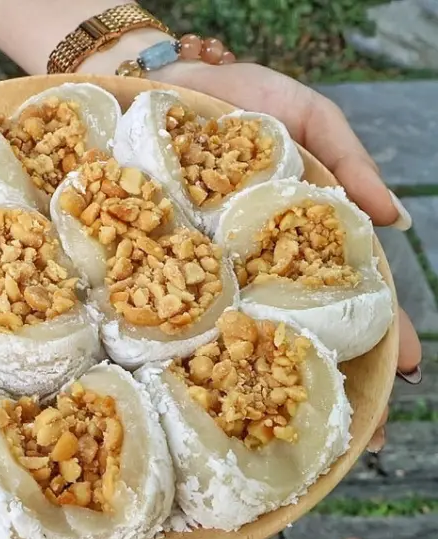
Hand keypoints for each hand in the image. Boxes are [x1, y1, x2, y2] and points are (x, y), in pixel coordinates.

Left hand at [155, 61, 421, 449]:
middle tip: (357, 432)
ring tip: (285, 431)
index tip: (402, 373)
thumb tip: (394, 215)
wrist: (157, 86)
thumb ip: (346, 158)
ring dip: (263, 383)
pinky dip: (191, 349)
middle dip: (328, 376)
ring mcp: (206, 270)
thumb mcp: (304, 115)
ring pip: (240, 334)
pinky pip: (177, 311)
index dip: (380, 331)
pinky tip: (202, 390)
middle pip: (298, 327)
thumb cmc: (235, 97)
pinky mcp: (159, 265)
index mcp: (294, 237)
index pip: (348, 292)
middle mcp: (253, 264)